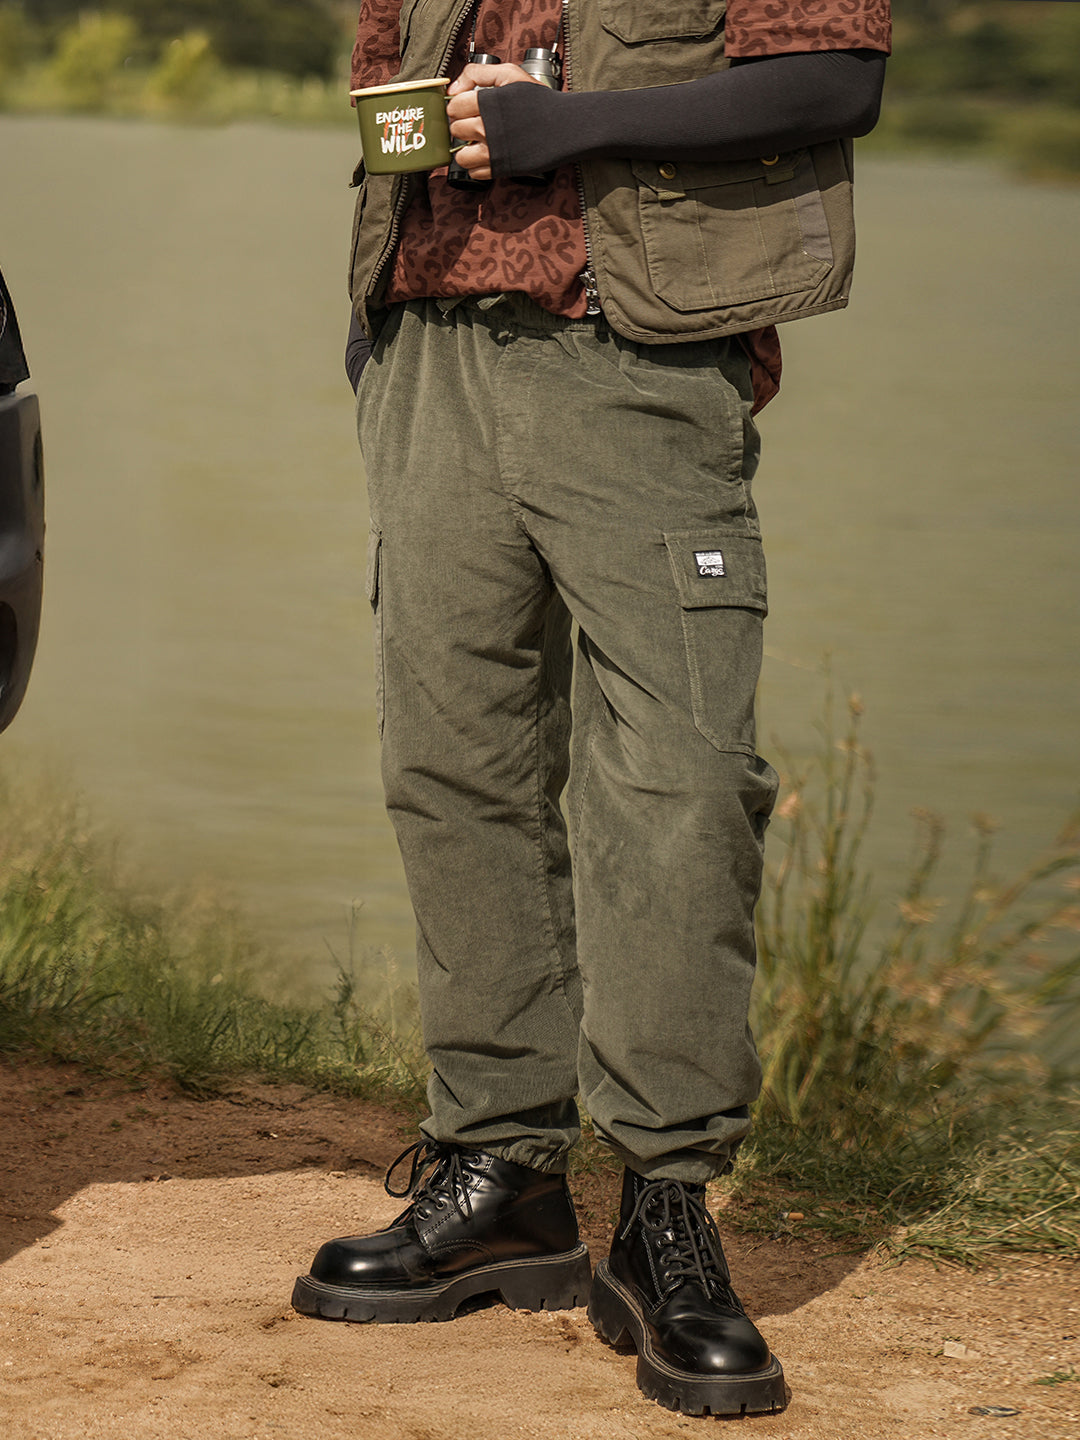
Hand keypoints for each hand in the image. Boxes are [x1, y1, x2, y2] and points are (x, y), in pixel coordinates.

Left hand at [446, 63, 540, 180]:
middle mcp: (487, 128)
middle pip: (456, 130)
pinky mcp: (501, 168)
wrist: (564, 127)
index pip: (454, 107)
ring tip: (477, 142)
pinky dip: (478, 166)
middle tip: (475, 123)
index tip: (468, 108)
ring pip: (461, 156)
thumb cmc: (538, 99)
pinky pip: (475, 173)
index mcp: (487, 102)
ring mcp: (493, 151)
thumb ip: (477, 73)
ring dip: (466, 150)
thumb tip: (453, 89)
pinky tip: (487, 154)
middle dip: (462, 126)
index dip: (459, 106)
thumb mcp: (510, 73)